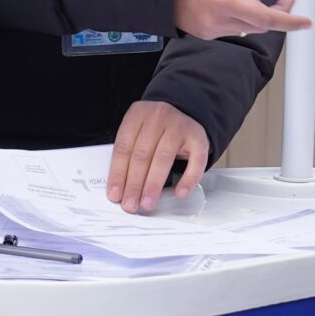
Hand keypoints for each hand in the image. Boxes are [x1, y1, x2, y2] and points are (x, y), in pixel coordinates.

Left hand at [108, 99, 210, 213]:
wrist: (186, 111)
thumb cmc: (157, 128)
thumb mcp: (138, 130)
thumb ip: (128, 153)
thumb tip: (119, 189)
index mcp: (138, 114)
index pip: (123, 147)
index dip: (118, 174)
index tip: (115, 195)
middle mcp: (158, 117)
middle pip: (142, 154)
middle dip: (134, 183)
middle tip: (130, 204)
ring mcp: (180, 126)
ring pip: (164, 158)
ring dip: (154, 184)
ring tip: (147, 203)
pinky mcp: (199, 137)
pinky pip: (195, 161)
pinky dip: (188, 179)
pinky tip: (180, 192)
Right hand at [175, 0, 313, 40]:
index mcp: (223, 1)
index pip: (265, 18)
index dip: (289, 21)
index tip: (305, 21)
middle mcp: (217, 21)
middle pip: (260, 25)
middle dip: (275, 11)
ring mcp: (210, 31)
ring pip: (246, 26)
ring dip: (253, 11)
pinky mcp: (205, 35)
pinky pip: (232, 27)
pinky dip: (237, 14)